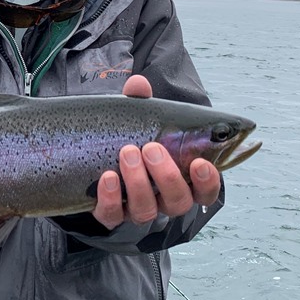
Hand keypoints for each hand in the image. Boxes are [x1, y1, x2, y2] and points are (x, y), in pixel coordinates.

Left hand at [91, 75, 220, 229]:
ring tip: (127, 152)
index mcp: (180, 179)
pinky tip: (108, 177)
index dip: (207, 181)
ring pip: (146, 209)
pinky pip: (112, 215)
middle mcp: (162, 199)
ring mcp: (135, 208)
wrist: (92, 161)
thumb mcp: (137, 121)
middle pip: (178, 202)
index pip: (205, 191)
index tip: (200, 162)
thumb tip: (139, 84)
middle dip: (167, 176)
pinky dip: (110, 198)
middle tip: (152, 148)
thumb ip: (142, 105)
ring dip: (138, 182)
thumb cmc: (129, 139)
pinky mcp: (109, 213)